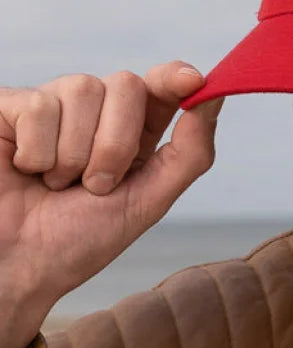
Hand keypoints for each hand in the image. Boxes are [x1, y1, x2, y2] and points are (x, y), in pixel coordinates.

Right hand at [0, 62, 222, 347]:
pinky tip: (25, 170)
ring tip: (56, 184)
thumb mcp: (147, 202)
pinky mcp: (10, 108)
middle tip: (94, 186)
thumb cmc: (77, 242)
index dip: (175, 77)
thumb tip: (216, 96)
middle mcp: (95, 112)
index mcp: (133, 132)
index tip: (191, 81)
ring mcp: (53, 106)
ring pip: (82, 89)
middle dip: (116, 144)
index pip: (160, 85)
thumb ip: (188, 152)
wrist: (17, 270)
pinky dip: (36, 152)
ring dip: (74, 154)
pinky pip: (38, 105)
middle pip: (127, 84)